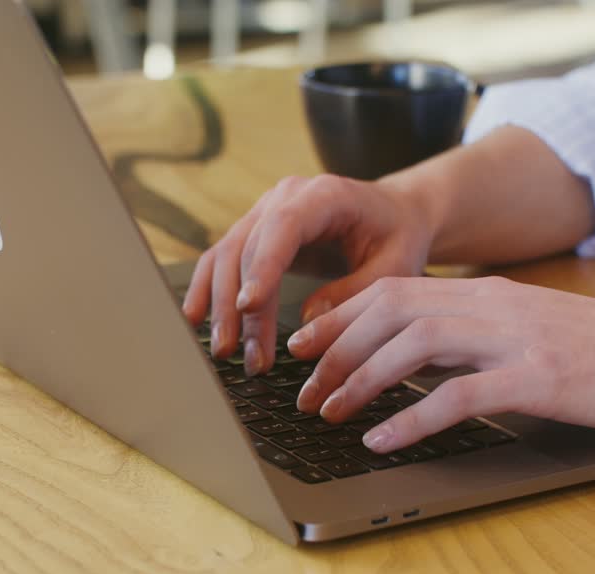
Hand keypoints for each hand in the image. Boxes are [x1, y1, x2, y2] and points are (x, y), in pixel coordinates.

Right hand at [181, 174, 434, 374]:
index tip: (250, 307)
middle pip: (247, 249)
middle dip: (241, 307)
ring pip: (226, 256)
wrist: (395, 214)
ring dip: (220, 306)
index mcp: (324, 195)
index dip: (263, 268)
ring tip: (225, 352)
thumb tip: (310, 321)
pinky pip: (221, 260)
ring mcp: (264, 212)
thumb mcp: (396, 267)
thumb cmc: (398, 237)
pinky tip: (195, 320)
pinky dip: (206, 290)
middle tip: (249, 357)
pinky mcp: (254, 233)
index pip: (283, 228)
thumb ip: (356, 292)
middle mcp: (285, 197)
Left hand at [286, 276, 594, 452]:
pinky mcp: (538, 379)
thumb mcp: (534, 330)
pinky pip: (457, 395)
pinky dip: (410, 418)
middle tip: (302, 388)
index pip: (394, 292)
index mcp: (490, 295)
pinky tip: (382, 440)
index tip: (305, 345)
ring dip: (359, 382)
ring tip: (328, 414)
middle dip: (334, 350)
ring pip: (411, 346)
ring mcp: (515, 339)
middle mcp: (494, 307)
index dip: (341, 317)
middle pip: (389, 313)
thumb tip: (423, 361)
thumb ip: (481, 336)